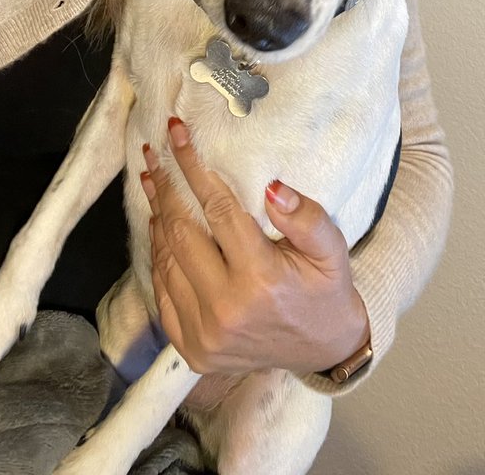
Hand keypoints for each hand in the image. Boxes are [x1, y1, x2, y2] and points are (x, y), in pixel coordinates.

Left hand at [140, 118, 369, 376]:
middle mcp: (225, 309)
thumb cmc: (326, 290)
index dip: (194, 169)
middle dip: (165, 186)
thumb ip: (306, 218)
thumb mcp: (332, 250)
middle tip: (154, 152)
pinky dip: (158, 255)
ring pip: (167, 261)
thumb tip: (272, 188)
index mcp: (260, 280)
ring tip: (152, 181)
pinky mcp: (191, 349)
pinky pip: (163, 292)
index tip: (177, 134)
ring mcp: (203, 334)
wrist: (323, 351)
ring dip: (156, 217)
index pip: (218, 211)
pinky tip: (159, 225)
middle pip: (182, 233)